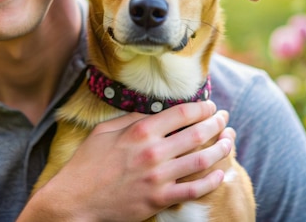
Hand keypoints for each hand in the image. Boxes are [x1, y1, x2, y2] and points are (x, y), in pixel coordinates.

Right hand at [21, 100, 232, 221]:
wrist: (76, 200)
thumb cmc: (87, 163)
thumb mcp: (104, 132)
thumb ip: (131, 120)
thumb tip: (154, 113)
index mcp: (140, 131)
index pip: (181, 113)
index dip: (201, 107)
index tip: (210, 105)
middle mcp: (153, 152)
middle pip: (197, 133)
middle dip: (216, 123)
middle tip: (225, 119)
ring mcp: (158, 177)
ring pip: (202, 160)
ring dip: (221, 148)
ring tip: (229, 141)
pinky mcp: (159, 199)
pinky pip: (194, 190)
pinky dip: (212, 180)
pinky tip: (222, 173)